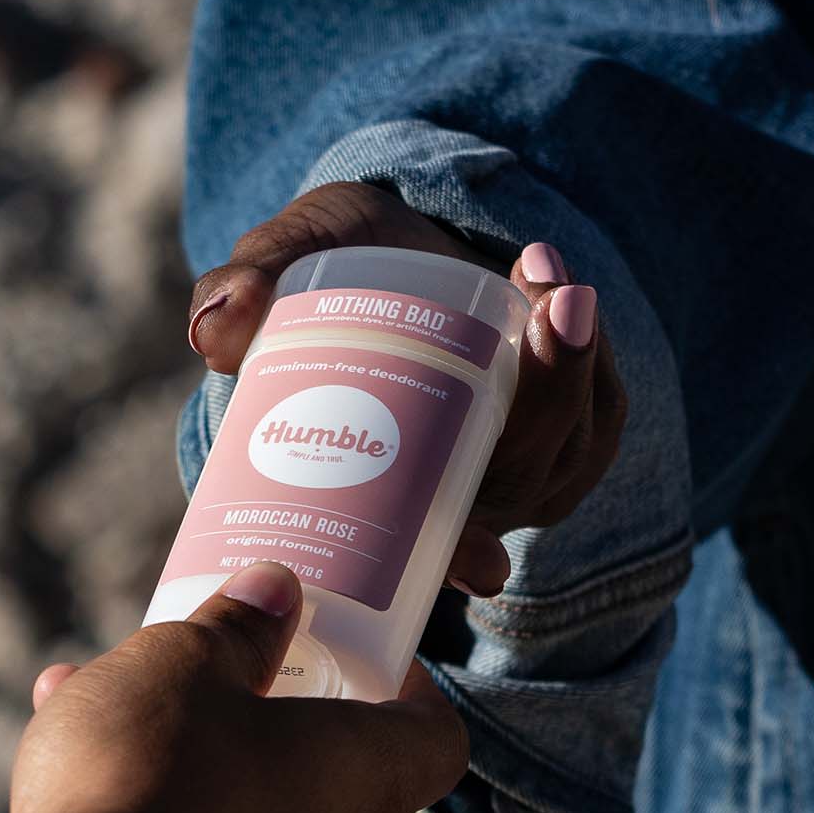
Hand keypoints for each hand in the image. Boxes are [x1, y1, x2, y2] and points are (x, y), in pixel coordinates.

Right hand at [0, 563, 465, 812]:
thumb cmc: (149, 778)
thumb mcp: (185, 663)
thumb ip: (237, 626)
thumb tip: (275, 589)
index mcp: (364, 781)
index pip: (435, 740)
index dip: (411, 694)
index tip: (369, 661)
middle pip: (334, 782)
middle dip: (269, 719)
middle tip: (217, 675)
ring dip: (190, 762)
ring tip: (96, 703)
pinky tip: (63, 779)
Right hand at [185, 181, 624, 596]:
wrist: (381, 244)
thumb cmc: (318, 272)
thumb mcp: (278, 264)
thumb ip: (243, 285)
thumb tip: (217, 330)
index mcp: (378, 496)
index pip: (419, 552)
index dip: (455, 559)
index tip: (485, 568)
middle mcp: (457, 496)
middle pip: (521, 474)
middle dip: (550, 393)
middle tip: (544, 307)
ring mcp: (521, 466)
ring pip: (569, 440)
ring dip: (575, 357)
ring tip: (545, 276)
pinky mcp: (568, 424)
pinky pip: (596, 403)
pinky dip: (588, 343)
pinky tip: (550, 278)